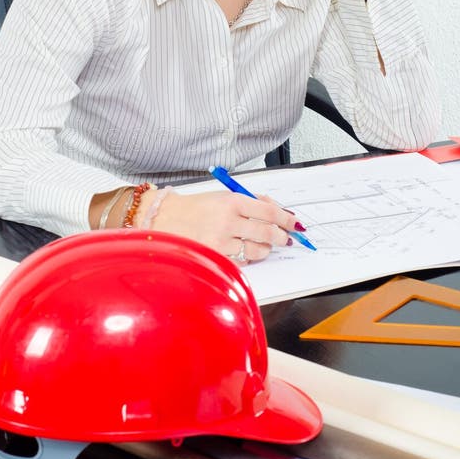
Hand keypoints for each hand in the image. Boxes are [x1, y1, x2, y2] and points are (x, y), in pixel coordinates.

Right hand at [143, 190, 296, 263]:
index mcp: (232, 202)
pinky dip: (247, 257)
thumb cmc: (195, 208)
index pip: (270, 212)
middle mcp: (228, 222)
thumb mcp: (223, 196)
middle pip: (268, 233)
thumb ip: (250, 203)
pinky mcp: (215, 258)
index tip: (295, 223)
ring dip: (265, 248)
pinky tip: (242, 250)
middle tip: (285, 237)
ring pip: (258, 251)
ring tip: (263, 244)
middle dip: (281, 236)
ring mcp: (221, 242)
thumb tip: (277, 211)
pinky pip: (243, 261)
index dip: (287, 219)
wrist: (164, 219)